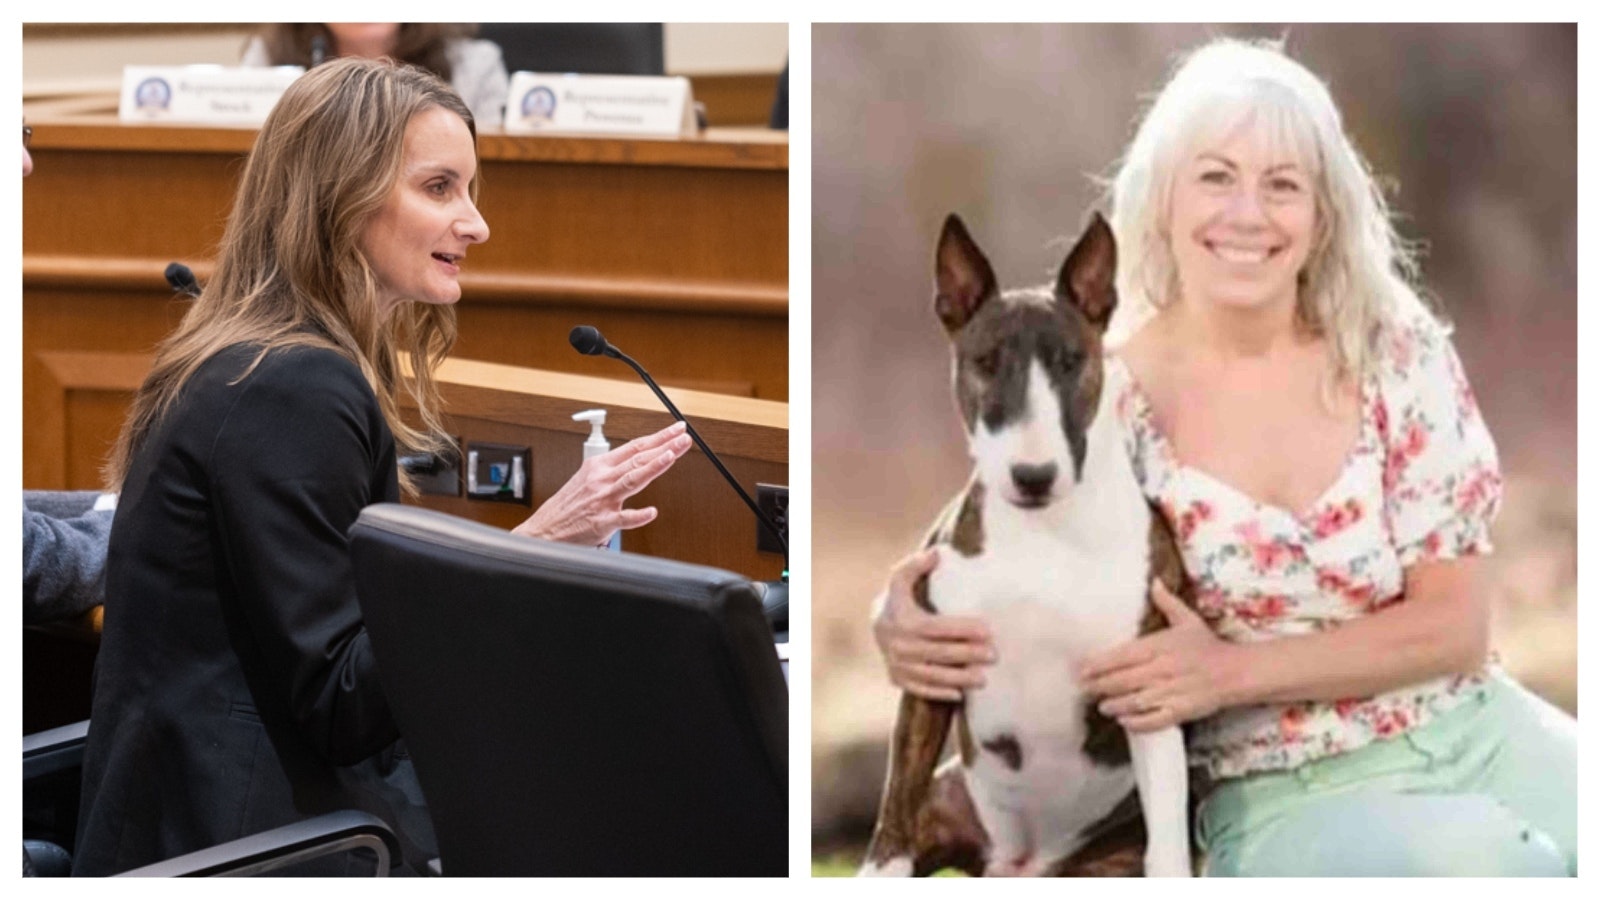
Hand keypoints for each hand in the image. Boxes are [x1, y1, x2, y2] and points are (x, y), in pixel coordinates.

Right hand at [512, 421, 690, 546]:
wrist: (543, 531)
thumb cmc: (566, 507)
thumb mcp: (586, 479)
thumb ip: (612, 471)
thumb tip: (636, 462)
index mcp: (598, 466)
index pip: (634, 447)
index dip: (658, 437)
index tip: (676, 430)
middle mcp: (601, 479)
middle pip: (638, 459)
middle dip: (664, 447)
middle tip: (683, 438)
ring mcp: (602, 500)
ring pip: (632, 480)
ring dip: (653, 467)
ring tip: (671, 456)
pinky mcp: (601, 522)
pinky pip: (622, 519)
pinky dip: (637, 516)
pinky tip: (651, 512)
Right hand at [871, 547, 994, 701]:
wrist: (876, 625)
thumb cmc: (899, 599)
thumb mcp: (901, 578)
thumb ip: (915, 565)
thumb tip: (937, 553)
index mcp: (902, 619)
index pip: (937, 627)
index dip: (963, 629)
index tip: (988, 630)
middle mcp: (898, 644)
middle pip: (938, 652)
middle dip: (968, 655)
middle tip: (993, 655)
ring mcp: (897, 664)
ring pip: (931, 674)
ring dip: (959, 678)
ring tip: (983, 678)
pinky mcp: (897, 679)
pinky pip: (920, 688)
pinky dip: (940, 692)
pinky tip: (960, 694)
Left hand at [1080, 579, 1238, 731]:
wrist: (1237, 672)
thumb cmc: (1208, 646)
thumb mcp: (1188, 620)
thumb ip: (1167, 602)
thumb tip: (1154, 581)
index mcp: (1160, 646)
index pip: (1122, 656)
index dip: (1099, 664)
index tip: (1082, 669)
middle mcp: (1162, 669)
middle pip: (1123, 680)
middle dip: (1100, 686)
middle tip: (1084, 689)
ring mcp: (1171, 692)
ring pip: (1135, 701)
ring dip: (1115, 705)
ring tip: (1102, 706)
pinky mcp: (1181, 711)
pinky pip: (1154, 720)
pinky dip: (1137, 722)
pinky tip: (1125, 721)